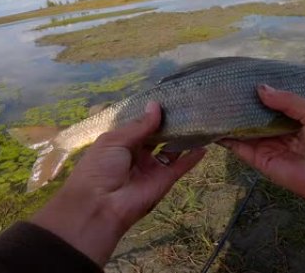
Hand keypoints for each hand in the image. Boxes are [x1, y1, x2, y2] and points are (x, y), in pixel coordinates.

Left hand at [31, 101, 205, 265]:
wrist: (101, 206)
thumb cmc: (100, 168)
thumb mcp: (114, 141)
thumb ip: (139, 125)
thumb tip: (156, 106)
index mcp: (120, 143)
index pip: (139, 126)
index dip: (151, 114)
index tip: (167, 98)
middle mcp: (137, 155)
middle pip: (157, 136)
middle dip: (168, 123)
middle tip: (186, 105)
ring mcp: (152, 168)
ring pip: (171, 149)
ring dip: (182, 137)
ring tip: (197, 119)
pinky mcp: (165, 180)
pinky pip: (181, 166)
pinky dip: (193, 157)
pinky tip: (204, 145)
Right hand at [222, 85, 304, 242]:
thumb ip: (288, 100)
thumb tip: (260, 88)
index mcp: (299, 120)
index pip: (275, 105)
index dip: (261, 94)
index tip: (242, 80)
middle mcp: (282, 133)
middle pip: (257, 118)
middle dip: (242, 105)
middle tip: (222, 89)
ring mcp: (270, 147)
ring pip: (246, 131)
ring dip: (231, 120)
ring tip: (212, 103)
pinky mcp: (261, 161)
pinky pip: (241, 148)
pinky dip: (227, 138)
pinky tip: (213, 124)